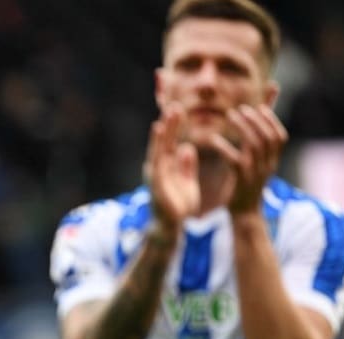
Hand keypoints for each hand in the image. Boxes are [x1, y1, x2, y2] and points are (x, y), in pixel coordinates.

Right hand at [146, 102, 197, 239]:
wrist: (171, 227)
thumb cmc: (179, 207)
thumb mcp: (187, 182)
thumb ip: (187, 166)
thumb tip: (187, 147)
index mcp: (168, 168)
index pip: (170, 144)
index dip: (174, 128)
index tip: (178, 111)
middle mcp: (158, 168)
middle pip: (164, 142)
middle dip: (169, 125)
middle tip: (173, 106)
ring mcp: (156, 174)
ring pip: (159, 148)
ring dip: (164, 131)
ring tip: (168, 115)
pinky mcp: (156, 181)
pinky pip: (158, 159)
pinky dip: (158, 145)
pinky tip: (160, 132)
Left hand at [208, 103, 286, 215]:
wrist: (244, 215)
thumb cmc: (246, 188)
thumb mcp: (256, 167)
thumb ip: (256, 149)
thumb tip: (256, 132)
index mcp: (272, 162)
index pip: (280, 137)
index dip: (272, 120)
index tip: (260, 107)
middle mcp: (267, 166)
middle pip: (268, 137)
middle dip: (257, 119)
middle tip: (242, 109)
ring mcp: (255, 173)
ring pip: (254, 145)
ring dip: (243, 127)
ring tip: (230, 115)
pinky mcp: (240, 180)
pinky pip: (234, 159)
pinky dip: (224, 147)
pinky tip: (212, 139)